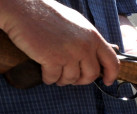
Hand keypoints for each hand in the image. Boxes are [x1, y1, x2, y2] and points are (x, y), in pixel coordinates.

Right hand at [0, 0, 119, 85]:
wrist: (23, 8)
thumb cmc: (47, 14)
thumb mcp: (77, 25)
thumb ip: (88, 41)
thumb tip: (95, 58)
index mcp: (93, 37)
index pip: (112, 62)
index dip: (111, 75)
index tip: (107, 81)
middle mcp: (84, 46)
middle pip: (91, 75)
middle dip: (82, 80)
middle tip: (73, 79)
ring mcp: (69, 53)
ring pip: (72, 79)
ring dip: (64, 80)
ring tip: (57, 75)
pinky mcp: (52, 59)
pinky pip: (54, 78)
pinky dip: (49, 79)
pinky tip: (46, 75)